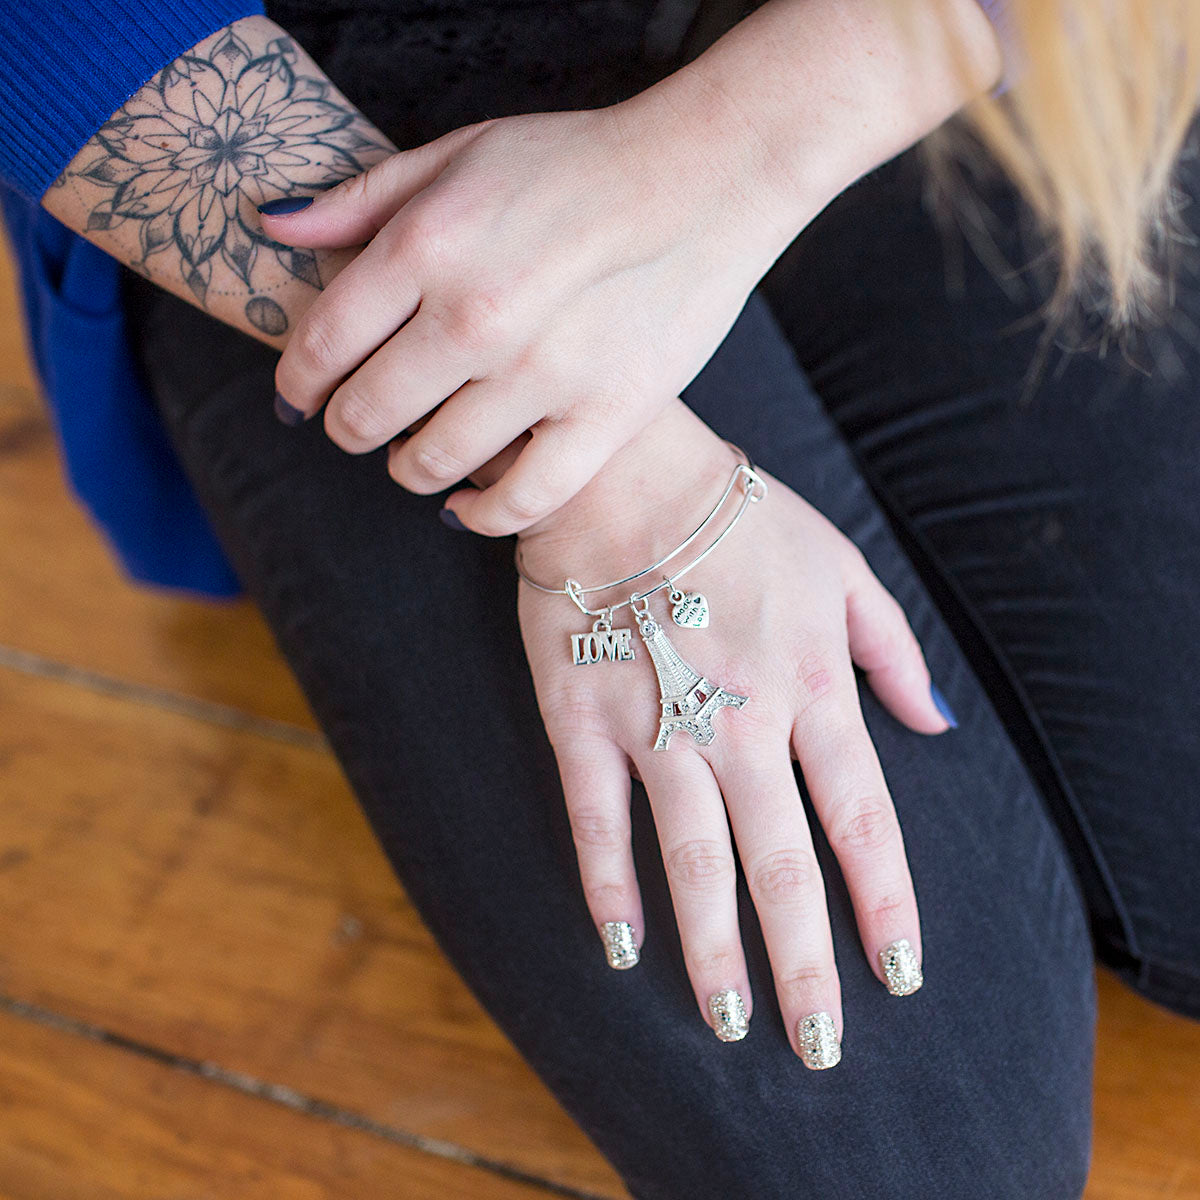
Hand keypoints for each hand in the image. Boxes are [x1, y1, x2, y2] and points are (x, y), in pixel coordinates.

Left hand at [257, 91, 803, 536]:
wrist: (704, 179)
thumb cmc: (577, 163)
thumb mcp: (460, 152)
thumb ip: (362, 198)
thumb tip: (273, 229)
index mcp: (428, 244)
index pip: (322, 344)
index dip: (297, 384)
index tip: (299, 399)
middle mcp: (475, 315)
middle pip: (366, 413)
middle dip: (346, 428)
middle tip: (357, 426)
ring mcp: (543, 375)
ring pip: (431, 465)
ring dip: (408, 468)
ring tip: (415, 455)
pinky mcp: (604, 417)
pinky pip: (520, 501)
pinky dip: (480, 516)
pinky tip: (466, 508)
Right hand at [512, 400, 950, 1063]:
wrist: (628, 473)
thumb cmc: (740, 520)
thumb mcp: (842, 567)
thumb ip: (893, 650)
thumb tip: (939, 726)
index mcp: (812, 687)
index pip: (862, 821)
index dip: (884, 905)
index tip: (897, 974)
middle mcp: (742, 720)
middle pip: (783, 865)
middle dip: (804, 965)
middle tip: (817, 1047)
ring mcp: (656, 723)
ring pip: (693, 859)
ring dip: (714, 948)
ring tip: (728, 1022)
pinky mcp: (581, 717)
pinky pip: (596, 817)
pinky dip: (607, 885)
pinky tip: (619, 947)